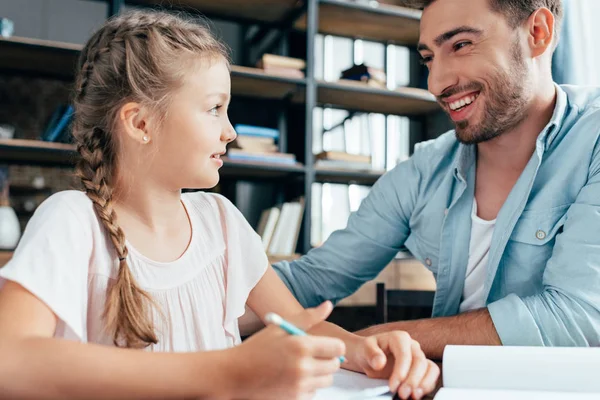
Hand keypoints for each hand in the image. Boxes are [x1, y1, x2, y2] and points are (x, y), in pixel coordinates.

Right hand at [230, 301, 344, 399]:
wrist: (235, 374)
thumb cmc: (257, 348)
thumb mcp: (280, 327)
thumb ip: (307, 317)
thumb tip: (328, 305)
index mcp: (301, 345)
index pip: (338, 348)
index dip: (333, 345)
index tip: (324, 345)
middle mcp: (303, 367)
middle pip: (334, 365)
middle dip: (327, 359)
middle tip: (311, 355)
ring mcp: (300, 386)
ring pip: (326, 380)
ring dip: (319, 373)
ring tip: (300, 366)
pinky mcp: (296, 399)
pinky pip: (314, 392)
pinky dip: (308, 386)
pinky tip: (293, 378)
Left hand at [349, 331, 438, 399]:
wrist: (368, 355)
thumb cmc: (368, 350)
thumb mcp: (364, 349)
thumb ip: (371, 354)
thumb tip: (379, 362)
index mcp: (399, 338)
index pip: (405, 354)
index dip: (401, 371)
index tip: (392, 385)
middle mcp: (412, 346)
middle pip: (420, 362)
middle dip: (412, 380)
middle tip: (402, 394)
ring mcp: (418, 356)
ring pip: (430, 368)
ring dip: (424, 384)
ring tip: (413, 395)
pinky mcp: (421, 368)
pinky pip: (431, 375)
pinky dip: (426, 386)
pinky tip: (416, 394)